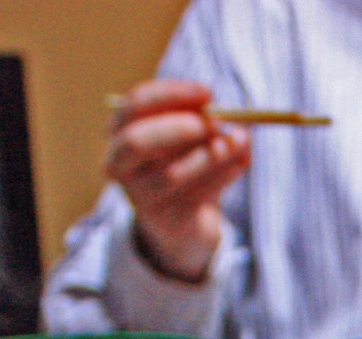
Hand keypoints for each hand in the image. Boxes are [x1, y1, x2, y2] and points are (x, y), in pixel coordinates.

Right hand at [104, 80, 251, 283]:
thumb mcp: (198, 136)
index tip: (208, 93)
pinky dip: (223, 176)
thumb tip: (238, 122)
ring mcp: (138, 196)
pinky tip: (241, 164)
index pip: (137, 104)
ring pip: (172, 174)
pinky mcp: (165, 221)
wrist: (189, 219)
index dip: (173, 95)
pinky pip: (195, 197)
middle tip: (214, 123)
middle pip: (136, 141)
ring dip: (212, 155)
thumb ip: (212, 124)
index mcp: (122, 129)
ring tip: (240, 141)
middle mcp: (120, 163)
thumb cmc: (189, 162)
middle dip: (177, 128)